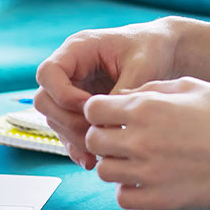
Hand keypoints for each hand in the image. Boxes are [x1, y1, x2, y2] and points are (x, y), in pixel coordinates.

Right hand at [35, 21, 180, 170]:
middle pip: (44, 100)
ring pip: (54, 119)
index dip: (63, 95)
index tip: (90, 108)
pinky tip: (92, 160)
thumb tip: (105, 126)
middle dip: (67, 121)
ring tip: (100, 151)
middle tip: (96, 132)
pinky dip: (78, 146)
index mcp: (78, 48)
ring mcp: (73, 89)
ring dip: (73, 137)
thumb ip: (121, 94)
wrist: (164, 52)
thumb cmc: (151, 49)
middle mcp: (70, 69)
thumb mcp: (142, 66)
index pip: (48, 73)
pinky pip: (68, 130)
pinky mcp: (81, 108)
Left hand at [82, 77, 209, 209]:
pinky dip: (129, 189)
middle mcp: (141, 140)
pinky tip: (146, 180)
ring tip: (136, 159)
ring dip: (115, 163)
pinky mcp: (161, 200)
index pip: (92, 109)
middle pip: (94, 140)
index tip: (113, 114)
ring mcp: (149, 173)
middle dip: (104, 136)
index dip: (100, 110)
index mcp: (146, 108)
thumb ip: (152, 89)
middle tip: (123, 137)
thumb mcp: (190, 85)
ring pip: (104, 171)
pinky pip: (123, 198)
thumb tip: (125, 96)